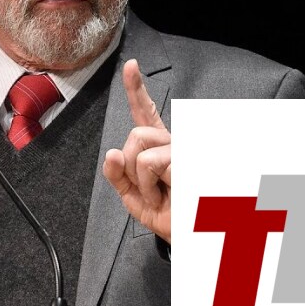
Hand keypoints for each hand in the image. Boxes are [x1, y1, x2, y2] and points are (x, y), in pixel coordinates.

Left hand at [102, 59, 170, 242]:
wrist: (191, 239)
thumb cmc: (170, 218)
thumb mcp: (135, 198)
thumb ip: (118, 176)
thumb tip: (112, 154)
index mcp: (161, 149)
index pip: (146, 115)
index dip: (137, 89)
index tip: (131, 66)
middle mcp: (174, 144)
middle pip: (135, 133)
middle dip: (130, 165)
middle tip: (148, 190)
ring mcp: (183, 151)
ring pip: (140, 147)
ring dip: (140, 179)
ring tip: (160, 195)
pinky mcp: (188, 160)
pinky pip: (150, 162)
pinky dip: (149, 186)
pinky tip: (167, 197)